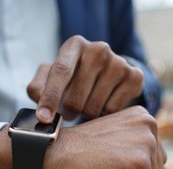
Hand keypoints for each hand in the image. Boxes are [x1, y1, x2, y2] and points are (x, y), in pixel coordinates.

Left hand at [27, 35, 143, 122]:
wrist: (108, 69)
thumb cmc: (73, 74)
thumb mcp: (51, 75)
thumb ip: (38, 87)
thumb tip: (40, 106)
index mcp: (75, 44)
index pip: (61, 71)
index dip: (50, 97)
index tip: (44, 119)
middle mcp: (99, 49)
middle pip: (76, 98)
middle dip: (68, 112)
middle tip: (69, 111)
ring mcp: (119, 62)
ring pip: (94, 108)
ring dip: (86, 114)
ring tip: (87, 103)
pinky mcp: (134, 77)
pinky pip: (112, 111)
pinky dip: (104, 114)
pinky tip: (103, 102)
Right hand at [43, 106, 166, 168]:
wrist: (52, 152)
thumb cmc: (81, 149)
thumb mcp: (117, 141)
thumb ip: (144, 152)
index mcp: (144, 117)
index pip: (156, 156)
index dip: (131, 165)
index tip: (108, 155)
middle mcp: (150, 125)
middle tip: (106, 162)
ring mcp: (146, 144)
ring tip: (107, 168)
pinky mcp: (140, 166)